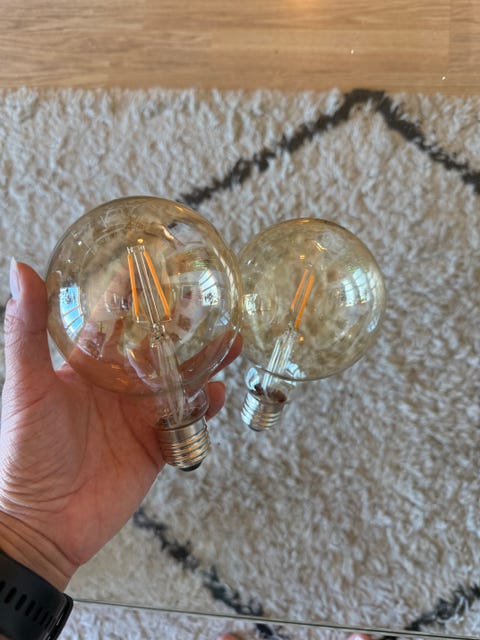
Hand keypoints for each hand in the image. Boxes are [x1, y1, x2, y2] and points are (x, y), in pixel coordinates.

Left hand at [0, 260, 240, 589]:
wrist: (44, 524)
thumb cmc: (25, 453)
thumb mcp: (27, 386)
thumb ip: (26, 331)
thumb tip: (19, 269)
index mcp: (86, 367)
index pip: (113, 322)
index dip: (130, 294)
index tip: (149, 264)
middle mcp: (116, 387)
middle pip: (156, 347)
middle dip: (181, 325)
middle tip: (204, 298)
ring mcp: (138, 416)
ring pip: (179, 380)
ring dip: (205, 361)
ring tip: (231, 340)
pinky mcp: (156, 444)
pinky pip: (188, 420)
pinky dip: (205, 406)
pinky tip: (218, 392)